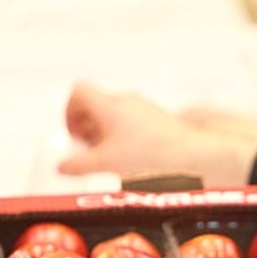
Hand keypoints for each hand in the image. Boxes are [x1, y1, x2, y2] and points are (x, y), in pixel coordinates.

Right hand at [60, 82, 256, 184]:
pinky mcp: (160, 122)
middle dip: (87, 127)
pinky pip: (135, 125)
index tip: (74, 134)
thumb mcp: (106, 163)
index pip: (79, 91)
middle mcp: (127, 101)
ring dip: (107, 135)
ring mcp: (146, 110)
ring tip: (111, 160)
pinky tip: (133, 161)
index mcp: (109, 105)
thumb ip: (79, 165)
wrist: (193, 157)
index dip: (69, 111)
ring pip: (117, 115)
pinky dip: (126, 139)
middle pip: (97, 104)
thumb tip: (63, 167)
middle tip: (88, 150)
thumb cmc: (151, 156)